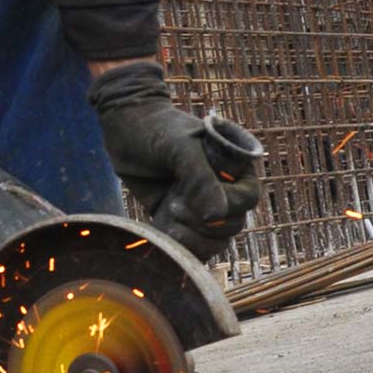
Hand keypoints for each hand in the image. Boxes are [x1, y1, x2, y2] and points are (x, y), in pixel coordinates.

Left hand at [87, 60, 262, 260]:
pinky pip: (191, 244)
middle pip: (232, 225)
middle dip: (202, 223)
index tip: (188, 196)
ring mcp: (202, 206)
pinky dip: (179, 244)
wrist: (125, 127)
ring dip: (192, 238)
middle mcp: (224, 188)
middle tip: (172, 203)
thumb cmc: (157, 129)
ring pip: (215, 240)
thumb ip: (200, 180)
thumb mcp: (180, 149)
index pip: (247, 199)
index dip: (224, 206)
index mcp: (234, 166)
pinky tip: (163, 230)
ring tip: (168, 215)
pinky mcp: (180, 219)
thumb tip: (217, 217)